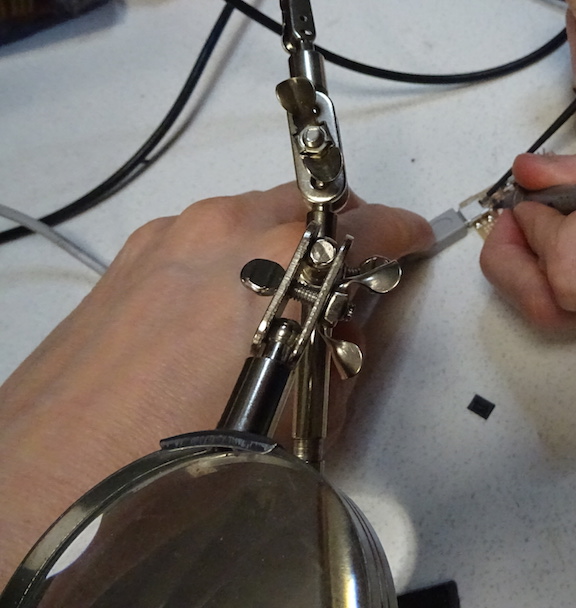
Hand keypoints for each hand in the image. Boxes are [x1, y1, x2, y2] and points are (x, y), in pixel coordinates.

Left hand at [0, 185, 431, 582]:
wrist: (51, 481)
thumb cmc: (182, 454)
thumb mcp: (305, 414)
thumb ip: (350, 350)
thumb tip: (356, 318)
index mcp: (281, 259)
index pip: (370, 222)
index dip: (403, 235)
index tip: (413, 243)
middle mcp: (227, 228)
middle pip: (311, 206)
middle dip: (340, 238)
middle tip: (348, 285)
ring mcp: (172, 234)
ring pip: (252, 216)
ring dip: (279, 248)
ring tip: (274, 312)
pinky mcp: (131, 255)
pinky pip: (203, 237)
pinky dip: (227, 260)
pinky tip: (216, 319)